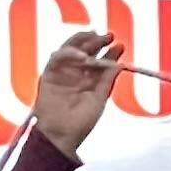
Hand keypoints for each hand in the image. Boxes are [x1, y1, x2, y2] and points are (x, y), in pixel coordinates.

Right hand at [29, 28, 123, 158]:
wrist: (60, 135)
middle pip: (87, 50)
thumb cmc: (80, 123)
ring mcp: (63, 72)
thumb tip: (120, 64)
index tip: (120, 45)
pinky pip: (58, 57)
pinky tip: (82, 56)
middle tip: (109, 36)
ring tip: (96, 38)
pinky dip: (69, 53)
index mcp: (90, 81)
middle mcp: (76, 74)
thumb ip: (107, 80)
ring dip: (83, 41)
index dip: (110, 52)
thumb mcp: (99, 98)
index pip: (101, 61)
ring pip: (72, 49)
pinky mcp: (50, 73)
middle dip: (98, 41)